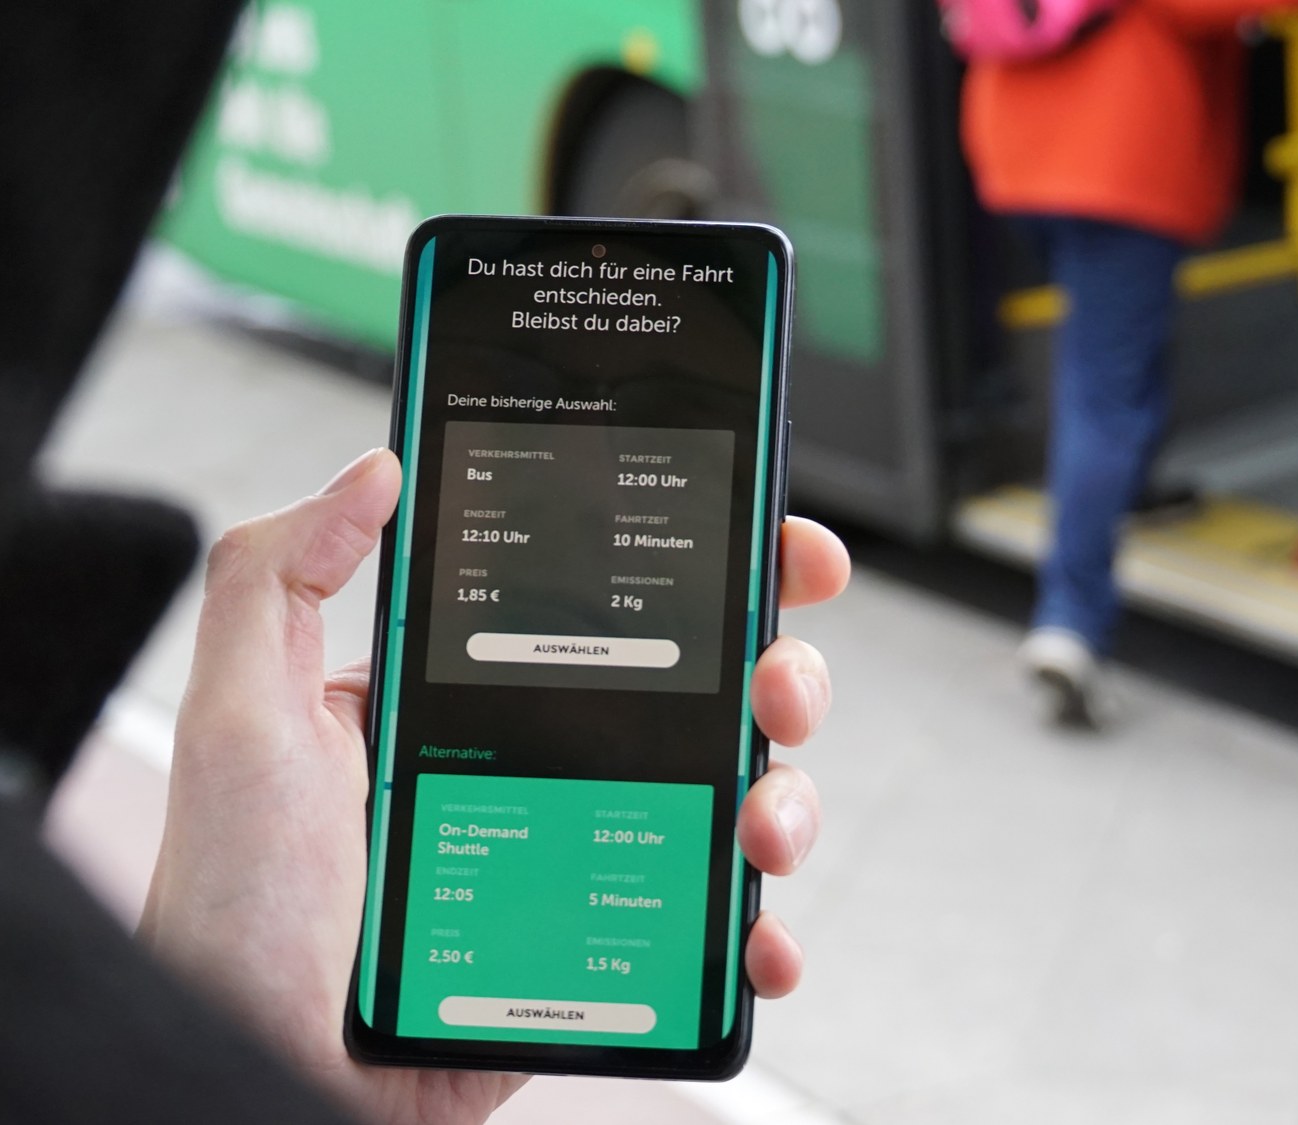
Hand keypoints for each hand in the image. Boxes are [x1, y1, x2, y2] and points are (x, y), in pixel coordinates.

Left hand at [138, 449, 848, 1124]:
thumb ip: (276, 577)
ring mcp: (591, 858)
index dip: (716, 568)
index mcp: (480, 695)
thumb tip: (370, 470)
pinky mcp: (610, 956)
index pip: (619, 605)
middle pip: (710, 695)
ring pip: (736, 804)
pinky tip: (756, 936)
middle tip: (776, 688)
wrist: (263, 1070)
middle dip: (783, 675)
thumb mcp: (237, 719)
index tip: (775, 550)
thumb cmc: (236, 911)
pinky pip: (715, 937)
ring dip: (787, 803)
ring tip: (759, 828)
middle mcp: (552, 766)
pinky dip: (761, 936)